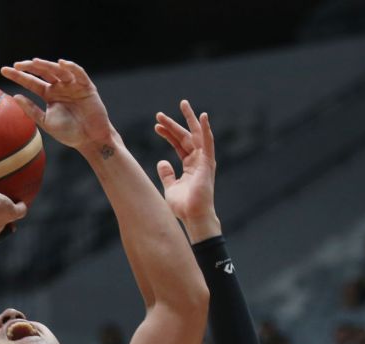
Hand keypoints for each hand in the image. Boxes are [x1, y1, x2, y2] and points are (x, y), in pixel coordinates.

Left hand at [0, 58, 114, 150]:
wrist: (89, 139)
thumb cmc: (68, 132)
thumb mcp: (45, 121)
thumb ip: (31, 109)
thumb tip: (14, 96)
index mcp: (49, 94)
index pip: (31, 82)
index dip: (18, 76)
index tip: (3, 70)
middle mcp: (60, 87)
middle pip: (43, 72)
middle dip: (30, 67)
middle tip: (17, 65)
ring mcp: (73, 85)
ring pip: (58, 71)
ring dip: (47, 65)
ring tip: (34, 62)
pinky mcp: (86, 86)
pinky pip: (79, 74)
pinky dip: (71, 67)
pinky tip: (61, 64)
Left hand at [154, 100, 220, 241]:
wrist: (192, 217)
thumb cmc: (183, 206)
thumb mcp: (170, 187)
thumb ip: (166, 174)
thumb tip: (161, 162)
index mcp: (190, 165)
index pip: (178, 144)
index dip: (167, 134)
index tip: (156, 126)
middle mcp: (198, 160)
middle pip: (186, 136)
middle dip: (174, 124)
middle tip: (160, 113)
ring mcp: (204, 161)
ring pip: (196, 135)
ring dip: (189, 120)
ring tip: (182, 104)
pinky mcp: (208, 164)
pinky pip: (208, 143)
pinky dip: (206, 129)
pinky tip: (203, 116)